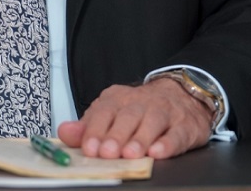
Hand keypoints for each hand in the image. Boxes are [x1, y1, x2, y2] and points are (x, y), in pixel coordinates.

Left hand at [56, 79, 214, 160]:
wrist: (182, 95)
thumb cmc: (140, 110)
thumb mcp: (111, 113)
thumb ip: (88, 126)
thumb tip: (65, 133)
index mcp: (118, 99)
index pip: (104, 111)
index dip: (95, 130)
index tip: (89, 148)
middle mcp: (141, 103)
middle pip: (127, 117)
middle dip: (116, 136)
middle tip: (107, 153)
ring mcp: (165, 112)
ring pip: (152, 123)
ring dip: (140, 139)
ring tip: (129, 154)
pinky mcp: (185, 125)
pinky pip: (177, 133)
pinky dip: (167, 143)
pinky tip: (158, 152)